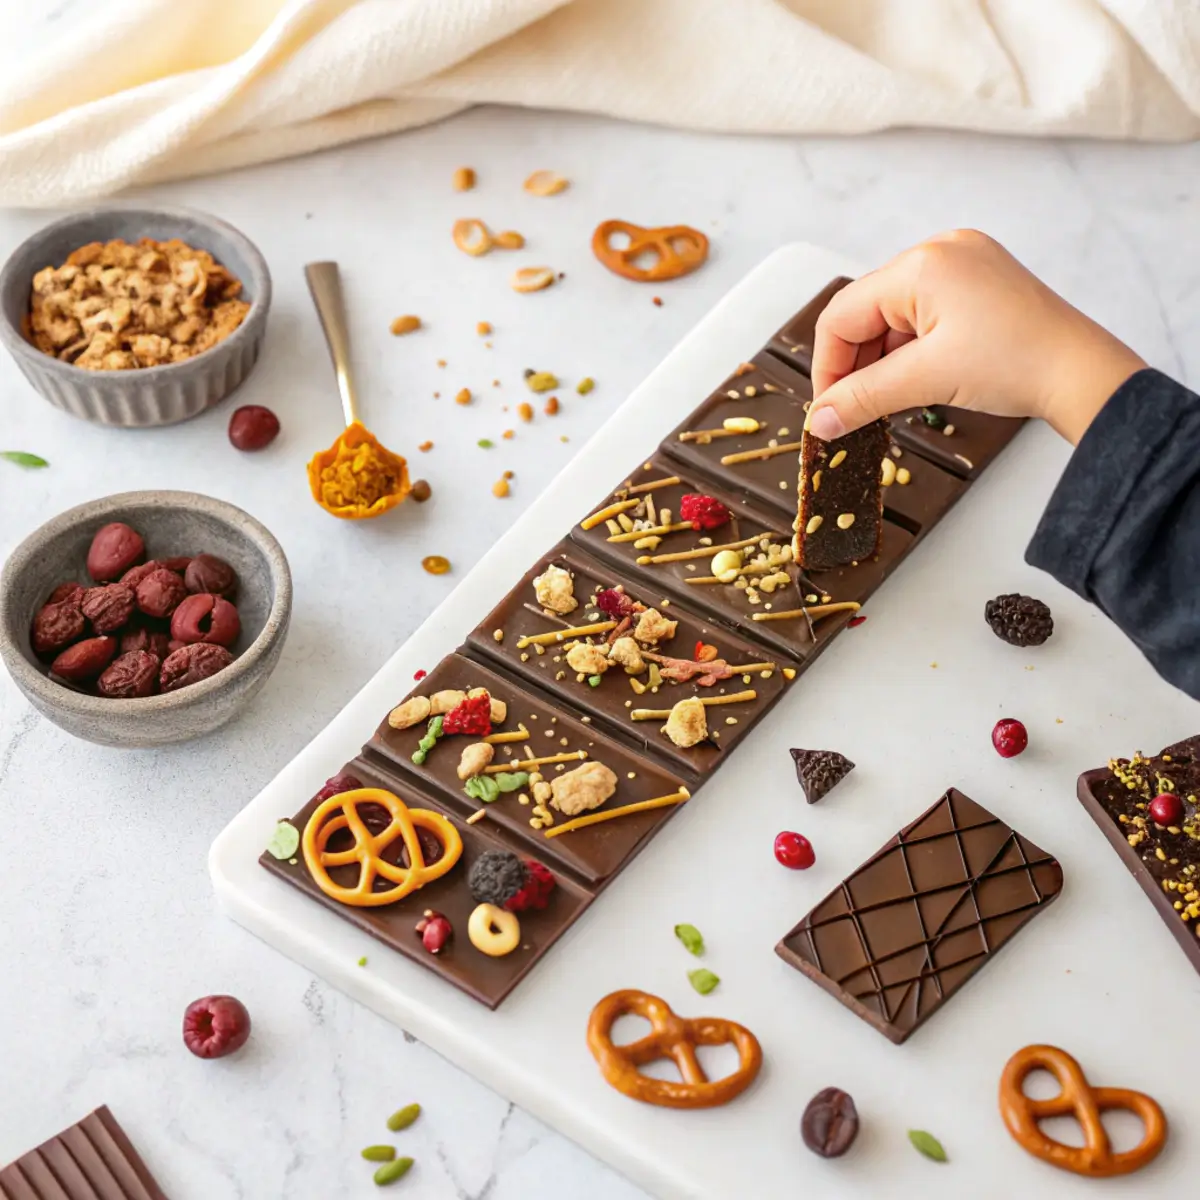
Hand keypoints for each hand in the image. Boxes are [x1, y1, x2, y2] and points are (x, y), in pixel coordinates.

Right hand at [806, 230, 1144, 445]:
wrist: (1082, 373)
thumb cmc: (1017, 364)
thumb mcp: (925, 381)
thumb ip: (861, 398)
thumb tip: (818, 421)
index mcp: (922, 264)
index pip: (842, 315)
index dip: (828, 366)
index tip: (828, 409)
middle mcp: (939, 251)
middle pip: (865, 312)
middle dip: (855, 364)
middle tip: (854, 410)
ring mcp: (962, 262)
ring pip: (891, 316)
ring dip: (881, 359)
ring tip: (889, 399)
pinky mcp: (978, 281)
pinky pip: (921, 314)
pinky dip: (909, 349)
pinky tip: (915, 379)